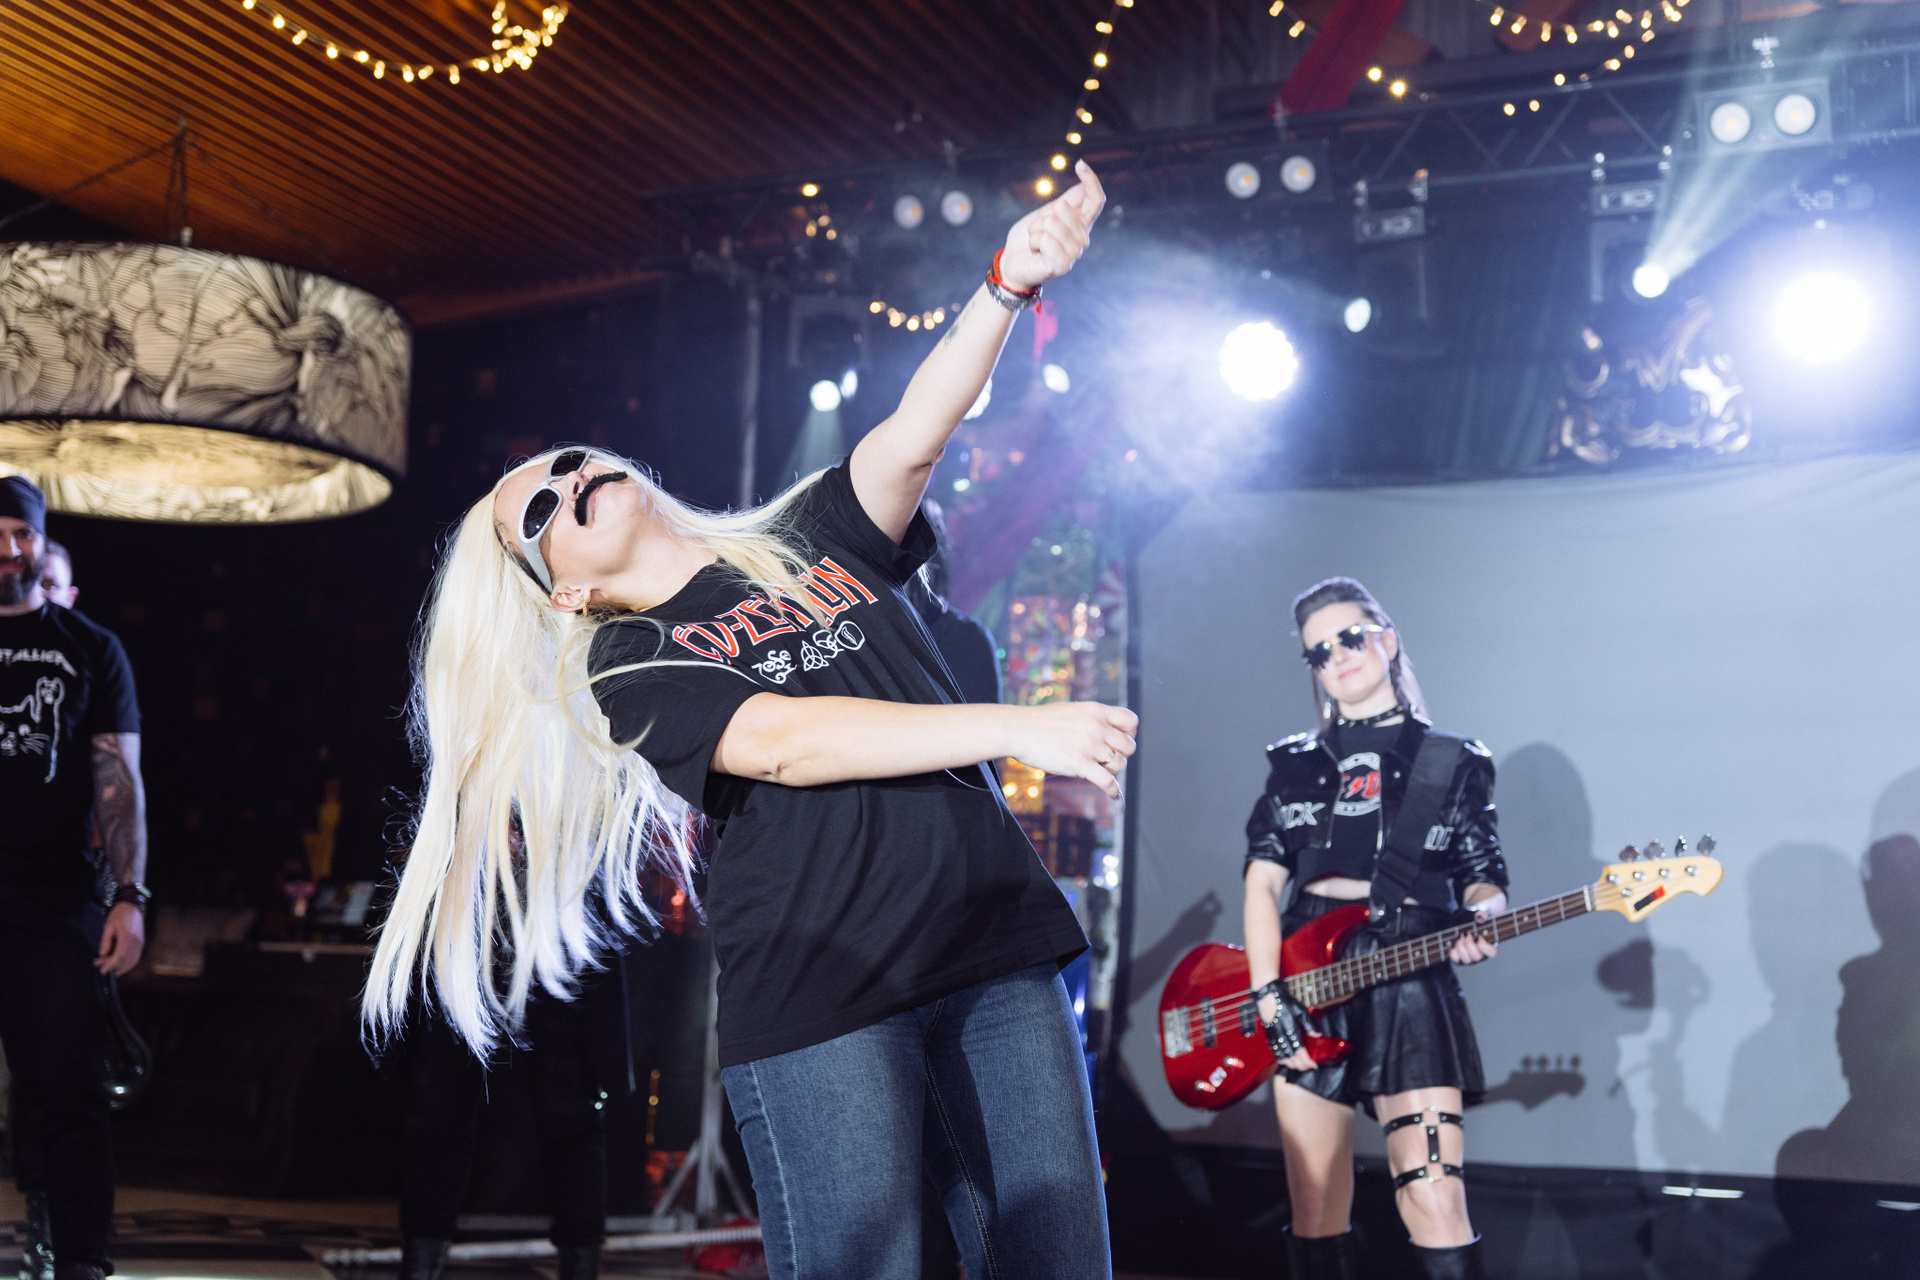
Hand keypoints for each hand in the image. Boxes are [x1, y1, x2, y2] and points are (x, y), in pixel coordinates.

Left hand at [96, 901, 145, 975]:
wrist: (133, 906)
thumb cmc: (119, 914)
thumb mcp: (108, 925)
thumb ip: (105, 940)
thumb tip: (102, 954)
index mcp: (126, 936)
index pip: (119, 955)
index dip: (110, 964)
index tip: (101, 970)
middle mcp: (135, 942)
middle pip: (125, 960)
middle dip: (112, 966)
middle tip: (99, 965)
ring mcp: (140, 943)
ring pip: (132, 961)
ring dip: (121, 968)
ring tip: (110, 968)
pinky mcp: (141, 943)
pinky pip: (136, 958)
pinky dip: (128, 965)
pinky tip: (121, 966)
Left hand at [996, 160, 1106, 293]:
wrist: (1012, 264)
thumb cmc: (1030, 240)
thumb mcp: (1046, 214)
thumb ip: (1066, 202)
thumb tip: (1083, 185)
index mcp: (1081, 225)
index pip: (1096, 200)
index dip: (1091, 180)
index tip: (1080, 164)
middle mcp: (1082, 239)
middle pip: (1064, 208)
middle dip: (1042, 217)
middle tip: (1038, 232)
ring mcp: (1073, 254)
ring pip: (1051, 223)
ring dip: (1036, 230)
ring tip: (1036, 243)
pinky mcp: (1062, 265)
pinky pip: (1045, 239)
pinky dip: (1034, 242)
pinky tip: (1035, 252)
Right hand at [1012, 701, 1136, 799]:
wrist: (1017, 729)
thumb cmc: (1039, 722)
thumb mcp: (1072, 711)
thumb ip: (1091, 720)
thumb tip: (1104, 732)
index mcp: (1096, 711)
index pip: (1131, 721)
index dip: (1130, 733)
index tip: (1120, 740)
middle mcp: (1097, 726)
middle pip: (1128, 746)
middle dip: (1121, 755)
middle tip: (1107, 759)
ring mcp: (1089, 745)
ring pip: (1119, 764)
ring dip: (1113, 771)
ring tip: (1100, 772)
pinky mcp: (1080, 764)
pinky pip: (1107, 781)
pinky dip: (1113, 791)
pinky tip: (1113, 795)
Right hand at [1254, 989, 1315, 1070]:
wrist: (1267, 995)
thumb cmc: (1284, 1001)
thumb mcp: (1300, 1010)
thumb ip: (1309, 1024)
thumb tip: (1318, 1034)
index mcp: (1290, 1030)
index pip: (1300, 1052)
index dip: (1307, 1061)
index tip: (1314, 1065)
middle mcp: (1281, 1036)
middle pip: (1290, 1058)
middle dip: (1300, 1066)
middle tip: (1308, 1067)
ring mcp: (1273, 1037)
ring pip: (1281, 1057)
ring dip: (1290, 1064)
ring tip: (1298, 1066)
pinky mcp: (1268, 1035)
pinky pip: (1274, 1052)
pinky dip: (1280, 1058)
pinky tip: (1285, 1059)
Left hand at [1448, 912, 1498, 964]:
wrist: (1467, 924)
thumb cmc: (1476, 921)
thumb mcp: (1480, 917)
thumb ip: (1481, 916)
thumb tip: (1480, 917)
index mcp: (1490, 946)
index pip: (1491, 952)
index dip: (1484, 946)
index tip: (1479, 936)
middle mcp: (1481, 955)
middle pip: (1476, 957)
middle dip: (1469, 944)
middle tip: (1467, 934)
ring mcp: (1470, 957)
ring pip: (1466, 959)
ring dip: (1461, 947)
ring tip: (1460, 936)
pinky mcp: (1460, 957)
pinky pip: (1455, 958)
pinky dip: (1453, 950)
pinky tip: (1455, 941)